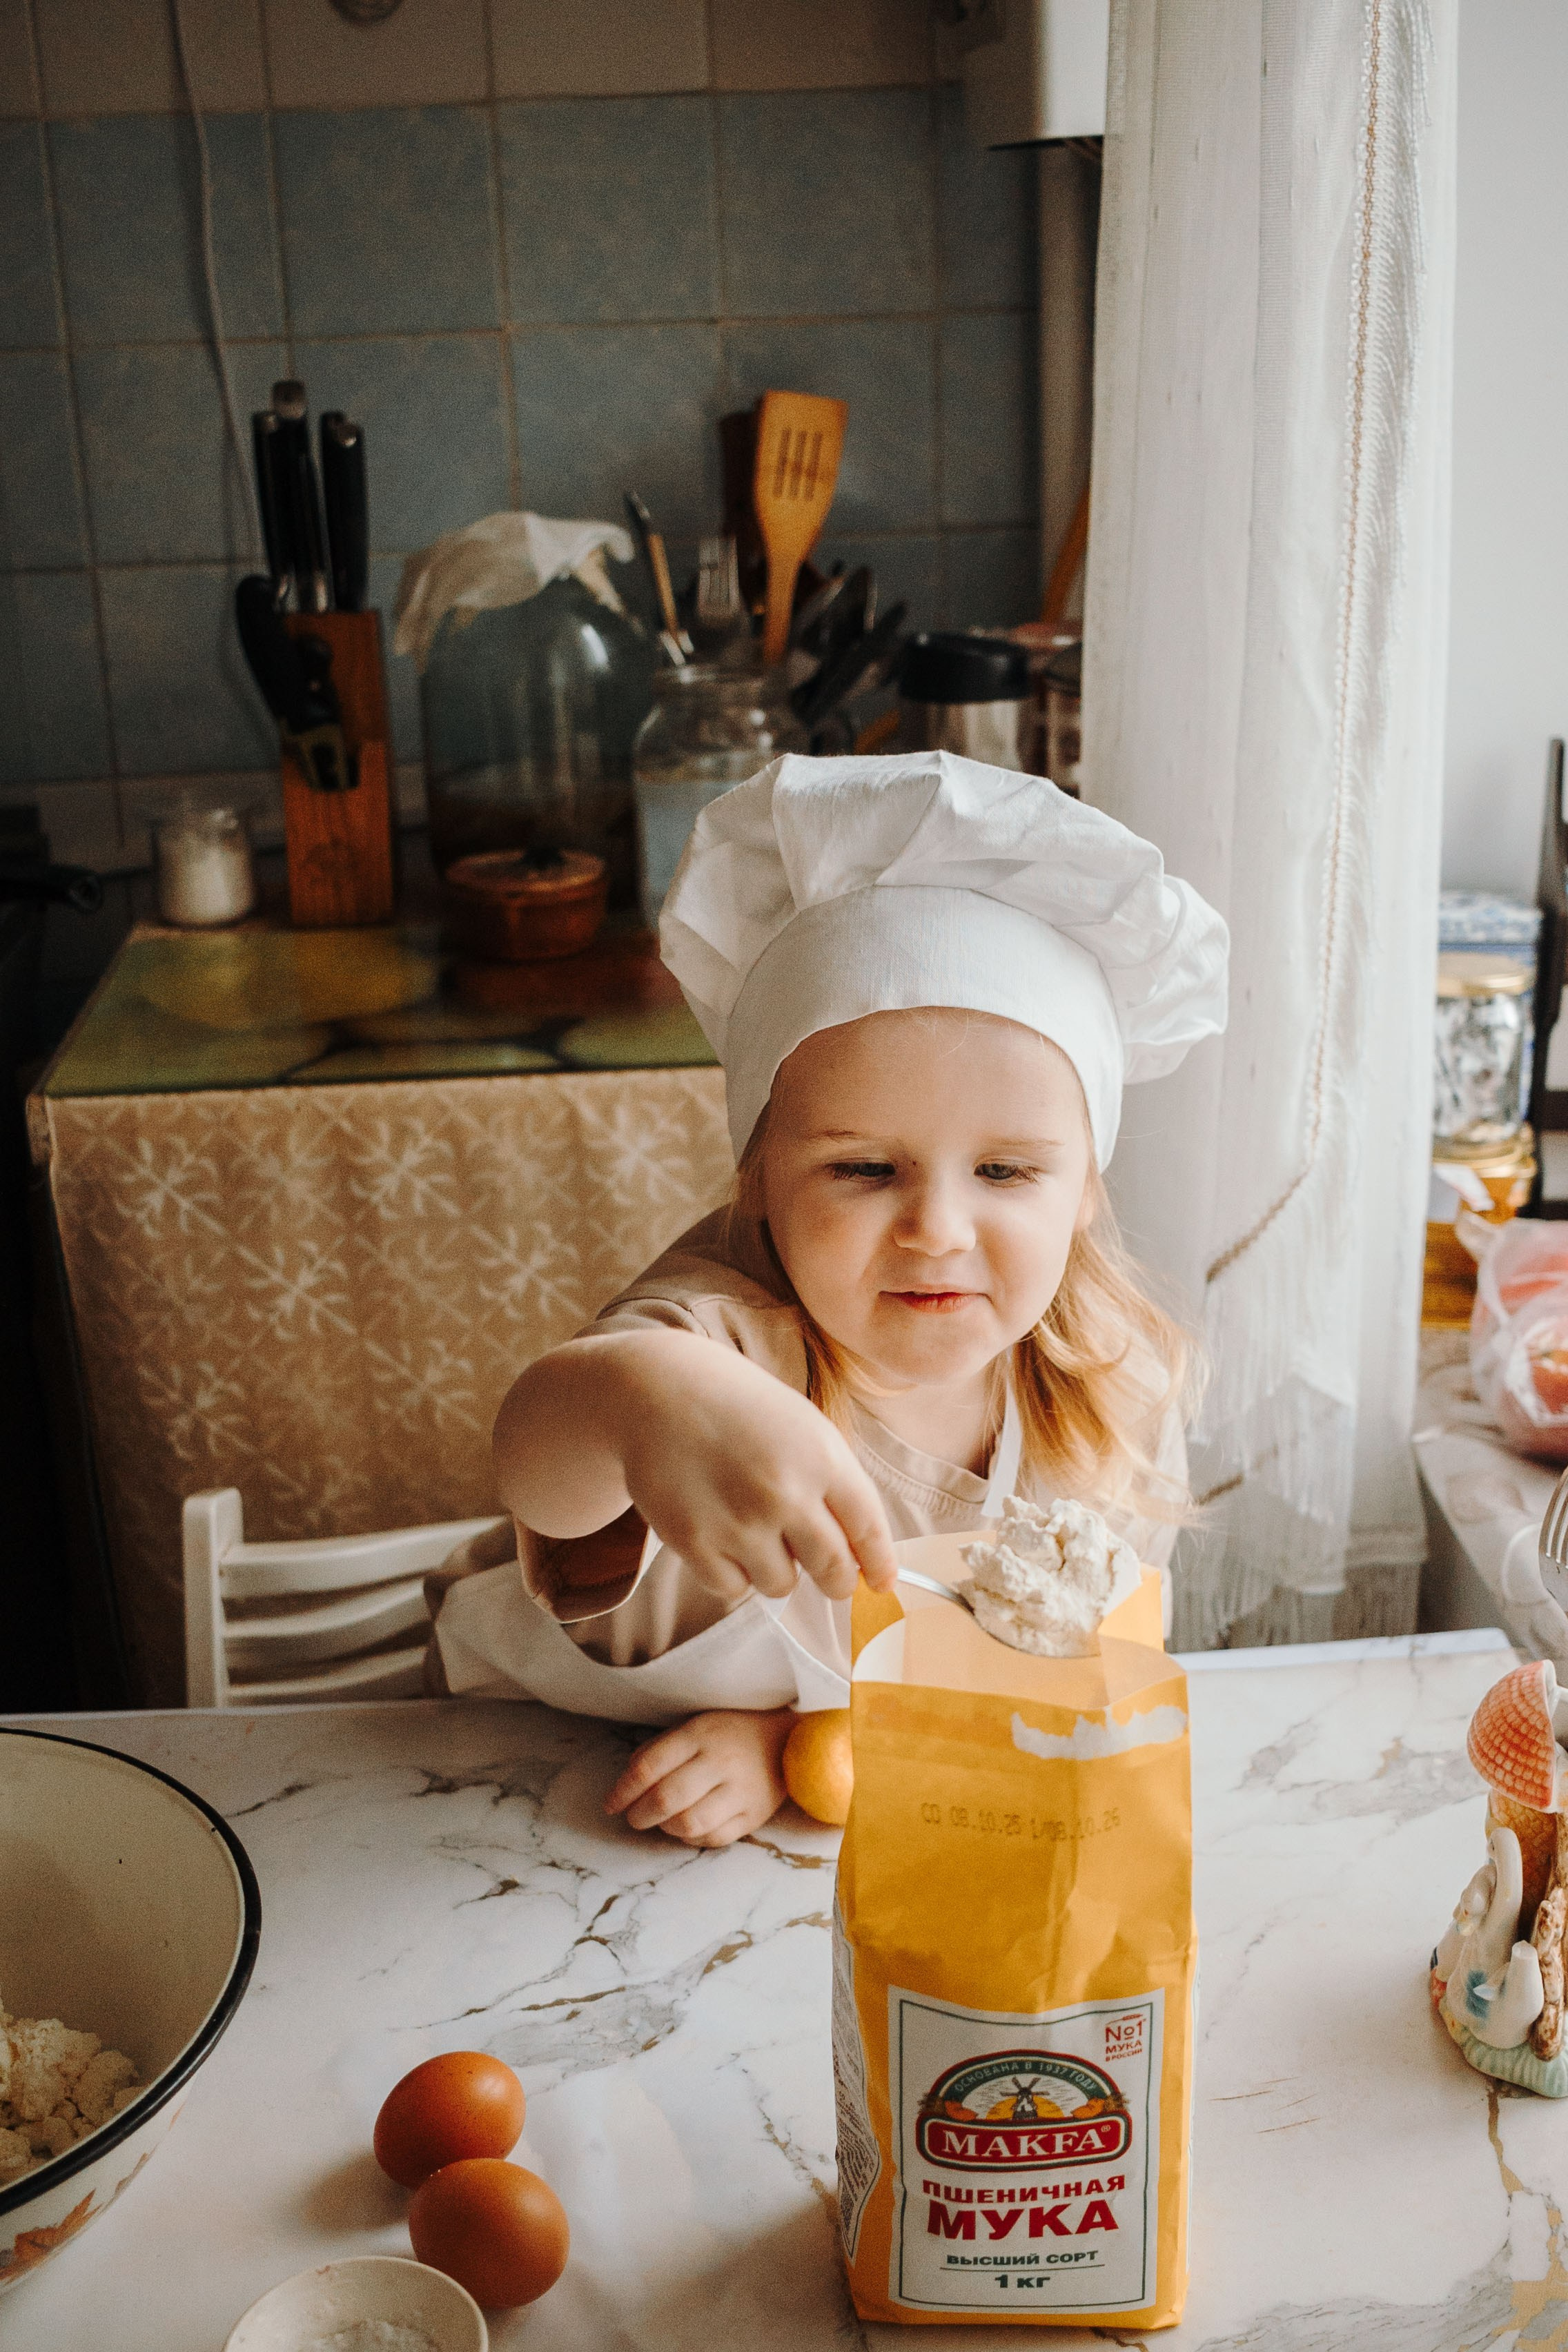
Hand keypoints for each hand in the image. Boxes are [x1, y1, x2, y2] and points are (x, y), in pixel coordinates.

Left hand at [605, 1708, 793, 1846]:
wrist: (787, 1739)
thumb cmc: (729, 1732)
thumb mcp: (694, 1725)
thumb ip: (660, 1749)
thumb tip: (627, 1782)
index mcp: (699, 1733)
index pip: (649, 1766)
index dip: (622, 1790)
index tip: (610, 1804)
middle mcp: (720, 1761)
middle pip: (666, 1798)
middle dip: (638, 1814)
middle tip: (632, 1817)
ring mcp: (741, 1790)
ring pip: (689, 1823)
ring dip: (665, 1827)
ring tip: (662, 1821)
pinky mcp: (755, 1815)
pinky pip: (714, 1839)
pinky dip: (692, 1839)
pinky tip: (686, 1829)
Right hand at [612, 1333, 896, 1604]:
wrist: (658, 1388)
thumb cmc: (739, 1407)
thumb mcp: (804, 1427)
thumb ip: (835, 1485)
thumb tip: (862, 1554)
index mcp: (822, 1457)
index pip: (867, 1529)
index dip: (880, 1564)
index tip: (881, 1583)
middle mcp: (785, 1492)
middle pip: (833, 1570)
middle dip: (837, 1581)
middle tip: (831, 1579)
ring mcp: (738, 1520)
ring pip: (782, 1585)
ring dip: (778, 1569)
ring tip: (756, 1531)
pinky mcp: (693, 1540)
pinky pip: (733, 1588)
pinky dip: (733, 1572)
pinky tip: (722, 1535)